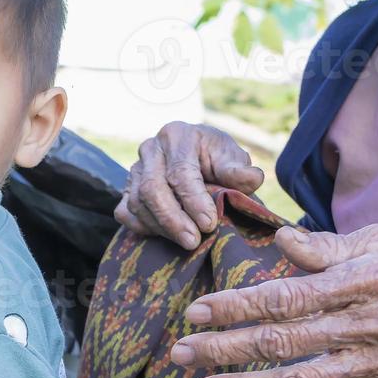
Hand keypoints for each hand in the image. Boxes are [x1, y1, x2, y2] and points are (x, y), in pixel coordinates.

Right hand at [116, 122, 265, 249]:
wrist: (197, 159)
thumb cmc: (217, 160)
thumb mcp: (232, 158)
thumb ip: (239, 170)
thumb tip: (253, 179)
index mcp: (177, 135)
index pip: (180, 171)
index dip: (194, 201)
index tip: (209, 224)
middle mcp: (150, 149)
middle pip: (152, 188)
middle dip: (172, 219)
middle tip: (193, 241)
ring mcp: (134, 169)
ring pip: (137, 203)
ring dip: (161, 227)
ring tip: (186, 242)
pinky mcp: (125, 189)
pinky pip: (125, 212)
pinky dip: (142, 227)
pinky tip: (165, 235)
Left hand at [170, 224, 377, 377]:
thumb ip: (327, 247)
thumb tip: (280, 240)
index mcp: (363, 283)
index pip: (288, 298)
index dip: (238, 307)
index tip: (197, 312)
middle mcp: (367, 327)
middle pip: (283, 342)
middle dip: (225, 349)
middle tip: (180, 354)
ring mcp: (374, 365)